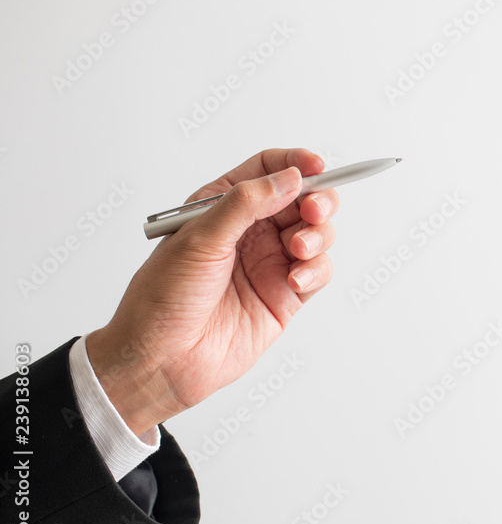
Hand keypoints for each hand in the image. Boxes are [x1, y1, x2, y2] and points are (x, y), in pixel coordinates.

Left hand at [87, 148, 338, 435]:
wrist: (162, 361)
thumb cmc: (163, 298)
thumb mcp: (200, 237)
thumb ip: (247, 202)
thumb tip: (290, 177)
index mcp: (222, 206)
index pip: (268, 169)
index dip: (295, 163)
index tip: (317, 166)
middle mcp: (250, 231)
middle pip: (303, 199)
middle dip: (317, 200)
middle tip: (313, 211)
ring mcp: (270, 263)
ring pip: (317, 233)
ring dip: (318, 236)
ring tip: (299, 251)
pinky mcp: (285, 295)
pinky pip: (318, 271)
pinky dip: (316, 270)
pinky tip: (296, 280)